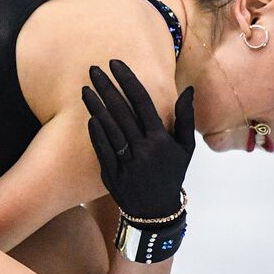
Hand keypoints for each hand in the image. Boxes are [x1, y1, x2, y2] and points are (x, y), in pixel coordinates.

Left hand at [81, 60, 194, 219]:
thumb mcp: (186, 147)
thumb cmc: (172, 173)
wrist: (156, 211)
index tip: (115, 63)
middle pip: (122, 111)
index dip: (127, 80)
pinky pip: (102, 149)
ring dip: (96, 106)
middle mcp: (143, 149)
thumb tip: (187, 90)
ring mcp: (127, 163)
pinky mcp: (112, 175)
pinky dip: (95, 132)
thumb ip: (186, 118)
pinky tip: (89, 116)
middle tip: (94, 68)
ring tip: (85, 88)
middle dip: (107, 87)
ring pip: (109, 128)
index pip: (142, 102)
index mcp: (161, 139)